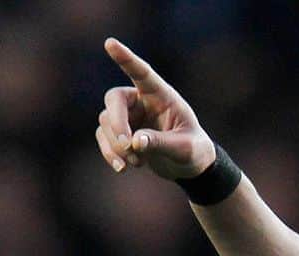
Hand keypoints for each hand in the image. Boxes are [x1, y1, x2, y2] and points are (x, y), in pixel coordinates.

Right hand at [97, 38, 215, 180]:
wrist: (190, 167)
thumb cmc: (193, 150)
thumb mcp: (184, 148)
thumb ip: (161, 143)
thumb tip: (134, 142)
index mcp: (161, 95)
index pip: (141, 73)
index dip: (126, 59)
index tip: (110, 44)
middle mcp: (141, 100)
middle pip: (114, 100)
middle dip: (116, 124)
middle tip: (128, 146)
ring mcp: (129, 116)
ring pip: (105, 122)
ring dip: (116, 145)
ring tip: (136, 163)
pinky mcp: (121, 133)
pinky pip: (104, 138)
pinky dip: (110, 153)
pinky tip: (122, 168)